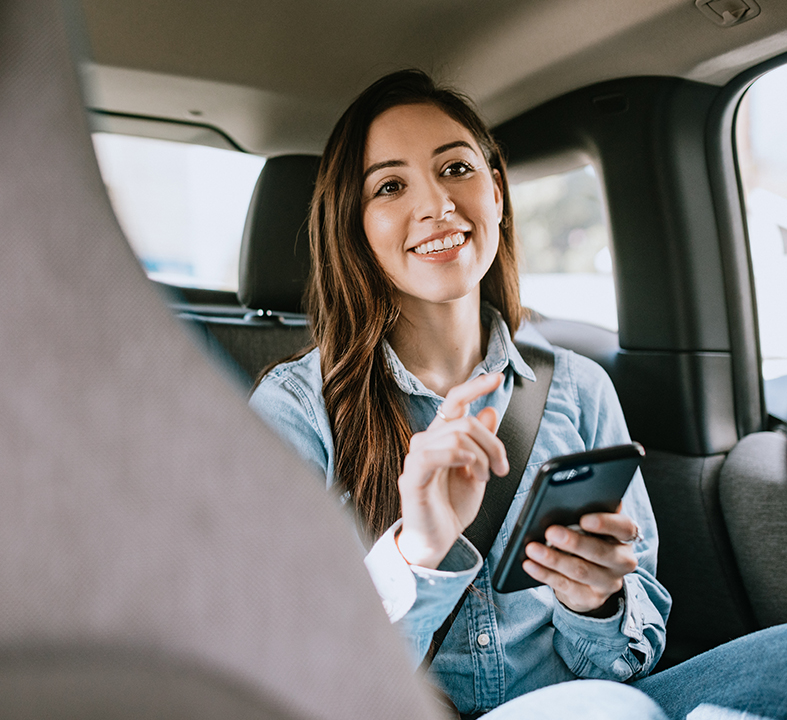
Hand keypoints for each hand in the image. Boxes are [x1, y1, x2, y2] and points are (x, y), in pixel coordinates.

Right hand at [395, 373, 508, 568]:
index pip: (455, 401)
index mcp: (441, 436)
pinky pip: (436, 453)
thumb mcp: (477, 470)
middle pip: (466, 421)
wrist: (436, 541)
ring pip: (457, 436)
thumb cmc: (452, 506)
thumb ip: (483, 442)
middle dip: (493, 444)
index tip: (498, 377)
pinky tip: (468, 470)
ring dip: (481, 458)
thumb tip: (490, 410)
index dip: (475, 386)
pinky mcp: (412, 476)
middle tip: (502, 468)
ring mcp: (417, 457)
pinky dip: (459, 457)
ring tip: (483, 478)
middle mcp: (426, 440)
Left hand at [523, 507, 638, 615]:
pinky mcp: (592, 598)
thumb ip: (584, 513)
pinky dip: (545, 574)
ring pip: (581, 570)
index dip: (606, 523)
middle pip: (601, 551)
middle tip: (550, 532)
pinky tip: (530, 565)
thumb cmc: (587, 539)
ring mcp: (609, 582)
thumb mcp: (591, 526)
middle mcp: (622, 560)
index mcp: (625, 536)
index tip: (584, 519)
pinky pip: (566, 586)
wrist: (589, 578)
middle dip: (574, 542)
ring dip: (554, 559)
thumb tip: (559, 504)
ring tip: (532, 548)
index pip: (624, 527)